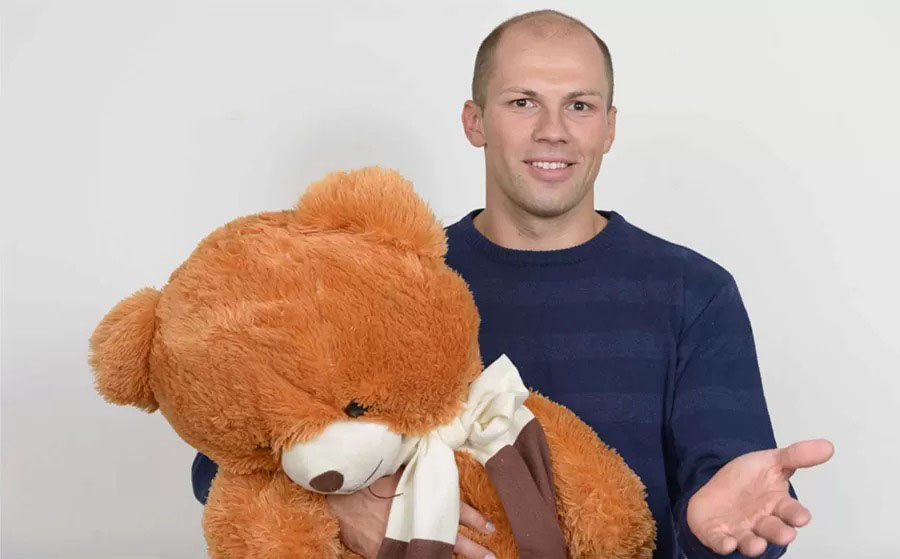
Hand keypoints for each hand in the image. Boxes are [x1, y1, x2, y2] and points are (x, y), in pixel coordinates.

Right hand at [325, 468, 496, 558]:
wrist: (340, 496)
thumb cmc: (369, 477)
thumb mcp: (399, 465)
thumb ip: (421, 467)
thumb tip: (435, 457)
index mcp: (424, 498)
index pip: (457, 510)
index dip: (475, 520)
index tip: (490, 528)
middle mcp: (418, 521)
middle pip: (452, 538)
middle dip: (473, 549)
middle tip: (491, 556)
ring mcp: (404, 539)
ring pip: (436, 552)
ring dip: (454, 557)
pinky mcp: (387, 552)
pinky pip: (413, 558)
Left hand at [686, 439, 833, 556]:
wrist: (712, 486)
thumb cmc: (746, 479)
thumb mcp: (770, 461)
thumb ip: (797, 456)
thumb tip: (828, 446)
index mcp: (777, 505)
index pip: (791, 511)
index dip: (797, 515)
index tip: (802, 517)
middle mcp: (762, 522)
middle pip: (774, 530)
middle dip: (780, 533)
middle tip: (786, 534)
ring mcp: (741, 531)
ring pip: (751, 542)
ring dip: (754, 545)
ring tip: (757, 545)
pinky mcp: (718, 535)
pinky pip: (721, 542)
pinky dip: (724, 544)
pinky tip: (727, 543)